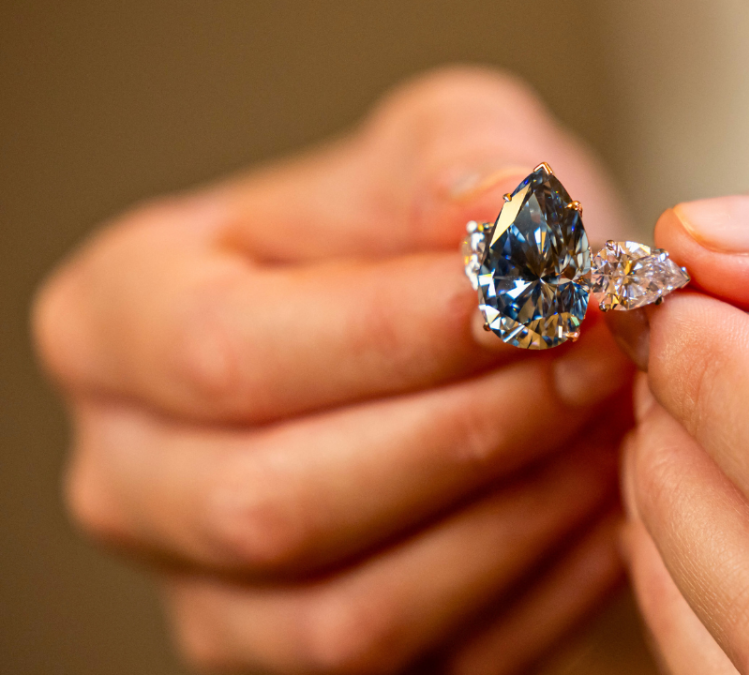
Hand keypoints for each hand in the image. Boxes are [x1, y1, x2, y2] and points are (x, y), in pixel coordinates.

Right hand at [34, 67, 633, 674]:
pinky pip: (435, 666)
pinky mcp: (315, 666)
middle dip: (461, 435)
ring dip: (510, 522)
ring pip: (352, 617)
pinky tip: (606, 507)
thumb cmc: (436, 237)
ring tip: (608, 430)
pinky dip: (540, 592)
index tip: (534, 298)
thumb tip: (501, 213)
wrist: (473, 332)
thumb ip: (462, 159)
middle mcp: (136, 478)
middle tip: (591, 362)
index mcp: (120, 324)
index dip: (391, 334)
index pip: (226, 351)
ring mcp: (219, 596)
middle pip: (270, 504)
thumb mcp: (446, 143)